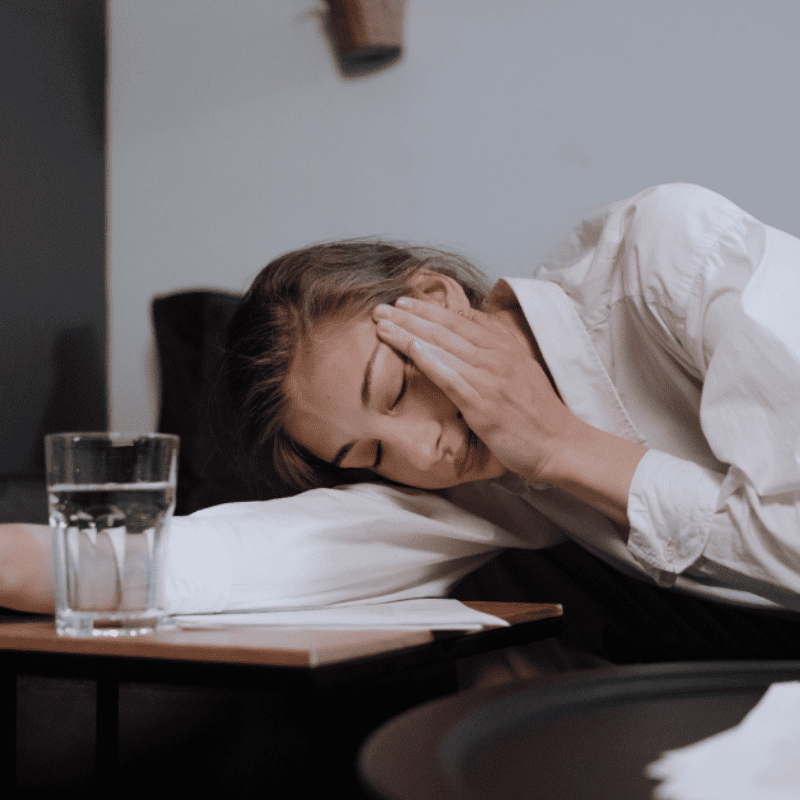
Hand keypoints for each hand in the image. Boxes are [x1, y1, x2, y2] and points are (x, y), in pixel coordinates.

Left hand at [372, 296, 583, 485]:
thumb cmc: (537, 415)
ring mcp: (490, 379)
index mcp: (504, 348)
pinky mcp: (484, 403)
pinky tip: (411, 348)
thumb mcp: (519, 373)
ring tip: (382, 324)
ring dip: (410, 333)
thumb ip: (495, 356)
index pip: (460, 320)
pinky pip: (452, 377)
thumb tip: (471, 342)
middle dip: (410, 316)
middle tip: (380, 307)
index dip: (429, 309)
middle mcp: (496, 357)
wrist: (560, 445)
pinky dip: (431, 360)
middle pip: (446, 329)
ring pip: (443, 347)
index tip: (403, 301)